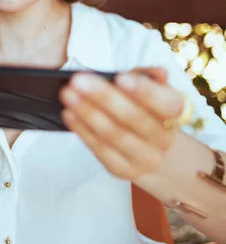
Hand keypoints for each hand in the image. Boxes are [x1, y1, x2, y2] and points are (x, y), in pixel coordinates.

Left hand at [59, 67, 182, 180]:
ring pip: (114, 135)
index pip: (167, 104)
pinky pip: (101, 151)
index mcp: (175, 114)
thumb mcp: (150, 89)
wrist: (153, 150)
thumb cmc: (146, 109)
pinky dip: (83, 131)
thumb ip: (148, 77)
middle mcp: (164, 139)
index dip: (146, 92)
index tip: (121, 77)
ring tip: (68, 94)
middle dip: (104, 97)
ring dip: (87, 113)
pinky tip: (69, 114)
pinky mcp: (124, 170)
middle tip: (78, 80)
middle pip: (134, 118)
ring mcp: (145, 158)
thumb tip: (159, 72)